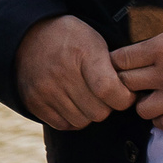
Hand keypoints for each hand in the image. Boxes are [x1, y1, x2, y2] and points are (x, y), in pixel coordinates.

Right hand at [18, 15, 135, 130]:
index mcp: (84, 54)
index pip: (108, 89)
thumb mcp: (96, 41)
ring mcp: (45, 90)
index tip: (128, 95)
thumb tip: (132, 95)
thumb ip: (113, 67)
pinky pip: (62, 125)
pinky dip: (73, 120)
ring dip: (91, 114)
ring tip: (90, 98)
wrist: (30, 37)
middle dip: (109, 106)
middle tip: (107, 96)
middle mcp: (62, 74)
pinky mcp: (33, 102)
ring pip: (82, 121)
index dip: (124, 98)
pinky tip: (76, 105)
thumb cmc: (72, 39)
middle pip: (98, 111)